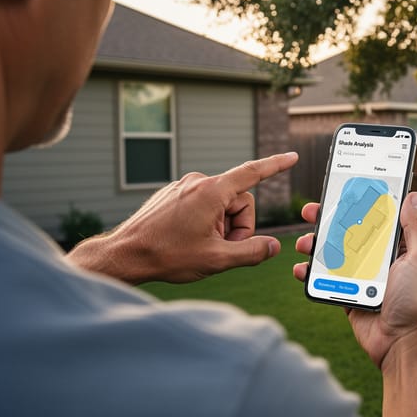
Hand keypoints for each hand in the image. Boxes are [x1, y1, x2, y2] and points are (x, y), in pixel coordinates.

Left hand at [68, 153, 298, 283]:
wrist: (124, 255)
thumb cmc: (167, 256)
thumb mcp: (217, 260)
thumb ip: (252, 252)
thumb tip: (273, 246)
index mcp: (212, 191)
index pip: (253, 172)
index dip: (276, 165)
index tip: (293, 156)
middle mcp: (198, 181)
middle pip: (239, 201)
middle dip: (238, 226)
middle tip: (221, 249)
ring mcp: (184, 186)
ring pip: (221, 205)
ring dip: (220, 226)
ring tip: (200, 245)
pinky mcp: (173, 194)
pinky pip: (202, 205)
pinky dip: (204, 222)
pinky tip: (186, 239)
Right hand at [293, 191, 416, 367]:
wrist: (404, 343)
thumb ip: (415, 227)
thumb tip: (412, 196)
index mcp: (400, 247)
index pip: (377, 218)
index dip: (359, 203)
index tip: (341, 191)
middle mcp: (381, 259)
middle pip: (350, 232)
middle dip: (329, 220)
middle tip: (310, 211)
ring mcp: (363, 277)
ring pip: (334, 254)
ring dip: (316, 245)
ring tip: (304, 243)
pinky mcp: (348, 294)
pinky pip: (326, 280)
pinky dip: (311, 274)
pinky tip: (302, 270)